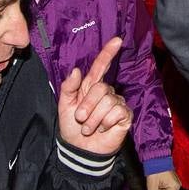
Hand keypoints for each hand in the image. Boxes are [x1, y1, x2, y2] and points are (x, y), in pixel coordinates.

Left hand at [57, 38, 133, 156]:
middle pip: (100, 88)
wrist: (80, 149)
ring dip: (93, 118)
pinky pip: (117, 112)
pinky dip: (105, 122)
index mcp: (91, 87)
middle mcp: (106, 93)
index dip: (108, 53)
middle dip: (87, 105)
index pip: (101, 66)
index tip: (117, 40)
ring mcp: (117, 104)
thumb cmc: (72, 127)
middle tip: (80, 119)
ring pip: (107, 101)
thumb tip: (77, 70)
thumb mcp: (64, 105)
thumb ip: (69, 87)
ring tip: (89, 128)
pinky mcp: (124, 116)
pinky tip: (102, 129)